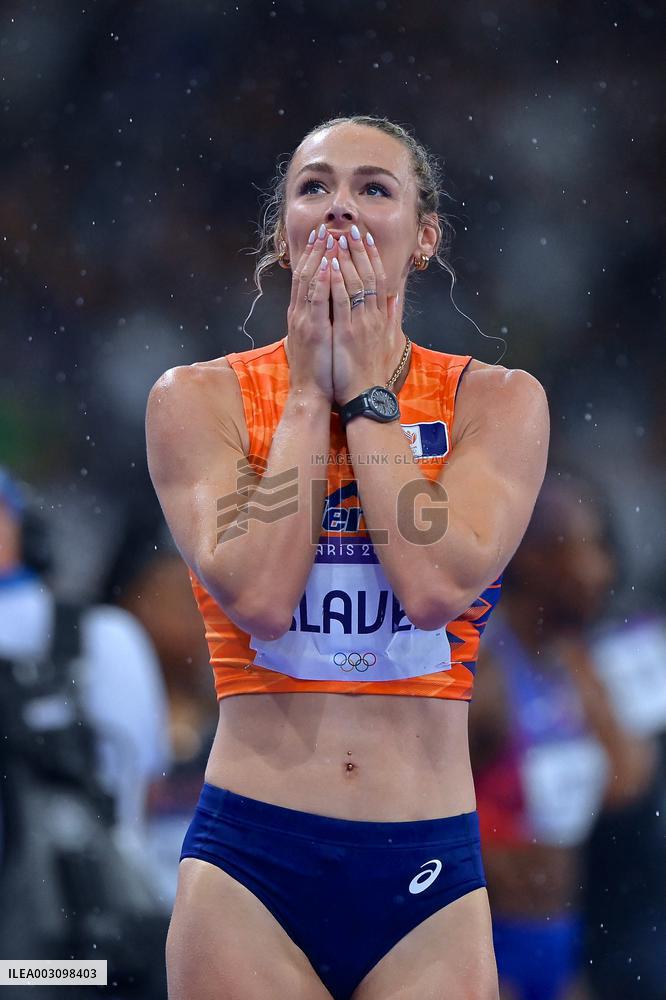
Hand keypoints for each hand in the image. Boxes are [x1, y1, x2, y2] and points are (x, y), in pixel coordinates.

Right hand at [285, 225, 333, 401]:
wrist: (310, 394)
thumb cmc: (319, 369)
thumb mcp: (320, 339)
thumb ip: (325, 319)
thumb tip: (333, 304)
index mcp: (303, 315)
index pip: (306, 278)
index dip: (314, 256)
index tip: (323, 236)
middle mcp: (300, 314)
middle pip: (306, 274)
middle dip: (315, 250)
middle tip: (324, 227)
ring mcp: (305, 321)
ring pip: (310, 282)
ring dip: (319, 257)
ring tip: (328, 236)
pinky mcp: (313, 331)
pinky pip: (317, 301)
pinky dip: (322, 280)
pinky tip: (328, 264)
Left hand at [329, 225, 399, 405]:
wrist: (364, 397)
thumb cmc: (371, 371)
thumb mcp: (387, 340)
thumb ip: (391, 317)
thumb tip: (396, 297)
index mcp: (380, 317)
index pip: (377, 279)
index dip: (371, 256)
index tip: (364, 237)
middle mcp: (373, 317)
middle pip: (368, 275)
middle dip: (359, 250)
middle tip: (351, 227)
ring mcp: (360, 324)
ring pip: (355, 283)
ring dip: (347, 258)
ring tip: (339, 236)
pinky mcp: (347, 333)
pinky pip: (342, 302)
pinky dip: (337, 281)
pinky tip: (332, 264)